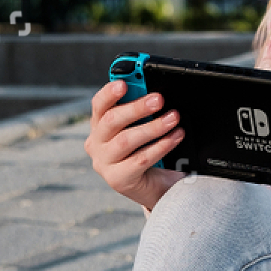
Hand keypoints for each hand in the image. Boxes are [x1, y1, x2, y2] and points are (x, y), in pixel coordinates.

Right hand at [84, 81, 186, 211]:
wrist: (154, 188)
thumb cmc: (146, 153)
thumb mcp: (141, 129)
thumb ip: (141, 113)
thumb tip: (153, 95)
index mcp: (99, 126)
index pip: (99, 104)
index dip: (109, 92)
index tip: (124, 83)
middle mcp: (96, 144)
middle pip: (111, 120)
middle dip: (137, 108)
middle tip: (159, 99)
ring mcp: (104, 163)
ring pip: (126, 140)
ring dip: (153, 127)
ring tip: (173, 118)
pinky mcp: (118, 179)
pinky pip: (141, 159)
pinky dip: (160, 146)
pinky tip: (174, 137)